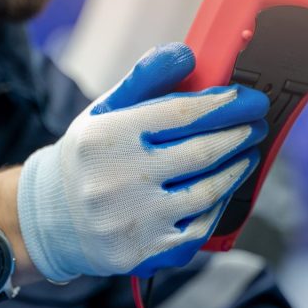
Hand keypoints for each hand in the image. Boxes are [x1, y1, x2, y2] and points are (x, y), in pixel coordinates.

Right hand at [17, 43, 267, 280]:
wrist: (52, 218)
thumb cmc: (90, 157)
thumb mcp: (106, 111)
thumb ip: (146, 79)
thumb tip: (186, 54)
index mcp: (106, 137)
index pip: (181, 114)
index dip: (224, 105)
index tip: (248, 100)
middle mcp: (116, 180)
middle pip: (200, 153)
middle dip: (239, 135)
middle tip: (256, 124)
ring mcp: (132, 221)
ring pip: (206, 192)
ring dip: (236, 169)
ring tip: (246, 153)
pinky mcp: (144, 253)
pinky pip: (198, 228)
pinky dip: (217, 206)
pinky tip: (223, 188)